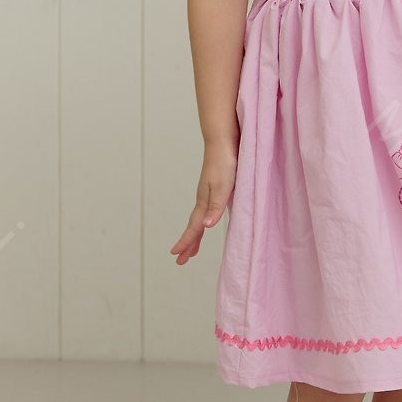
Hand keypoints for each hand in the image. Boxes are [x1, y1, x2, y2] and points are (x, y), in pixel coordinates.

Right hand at [170, 144, 238, 265]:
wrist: (223, 140)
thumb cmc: (225, 162)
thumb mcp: (223, 186)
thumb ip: (215, 207)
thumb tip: (205, 227)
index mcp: (204, 201)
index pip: (194, 227)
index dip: (186, 242)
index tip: (176, 256)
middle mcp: (204, 199)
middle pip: (194, 226)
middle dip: (188, 243)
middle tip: (180, 260)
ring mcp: (208, 193)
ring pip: (199, 219)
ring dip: (195, 235)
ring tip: (193, 248)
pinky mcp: (215, 187)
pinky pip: (206, 211)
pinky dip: (203, 221)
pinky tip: (206, 221)